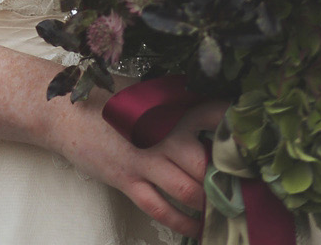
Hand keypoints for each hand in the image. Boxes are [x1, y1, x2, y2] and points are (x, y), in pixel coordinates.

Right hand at [42, 90, 228, 236]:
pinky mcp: (128, 180)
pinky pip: (161, 208)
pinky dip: (182, 222)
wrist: (65, 110)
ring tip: (224, 214)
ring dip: (208, 206)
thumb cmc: (108, 98)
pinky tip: (194, 229)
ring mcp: (145, 158)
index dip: (238, 130)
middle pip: (208, 162)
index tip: (255, 145)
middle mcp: (163, 132)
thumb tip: (209, 113)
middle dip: (227, 181)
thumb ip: (176, 103)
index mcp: (170, 104)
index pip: (215, 113)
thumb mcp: (146, 92)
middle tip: (245, 193)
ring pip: (190, 190)